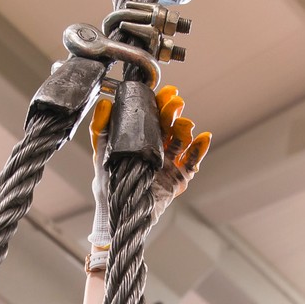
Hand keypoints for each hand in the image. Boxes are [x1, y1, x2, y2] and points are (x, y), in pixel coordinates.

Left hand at [86, 86, 210, 271]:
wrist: (115, 210)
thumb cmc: (108, 181)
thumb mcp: (102, 151)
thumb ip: (101, 128)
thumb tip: (105, 103)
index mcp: (143, 138)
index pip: (155, 116)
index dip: (162, 103)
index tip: (167, 93)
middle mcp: (158, 148)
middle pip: (171, 125)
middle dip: (174, 113)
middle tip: (174, 104)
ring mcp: (170, 163)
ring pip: (182, 141)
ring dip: (185, 129)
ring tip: (184, 124)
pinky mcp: (178, 178)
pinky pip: (192, 162)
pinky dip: (199, 149)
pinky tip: (203, 138)